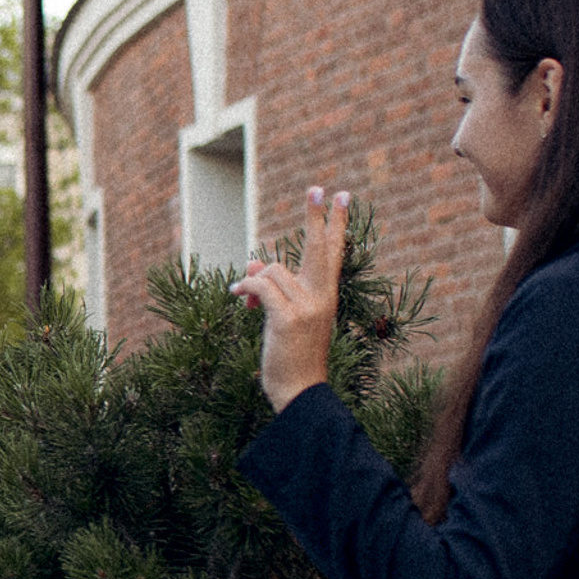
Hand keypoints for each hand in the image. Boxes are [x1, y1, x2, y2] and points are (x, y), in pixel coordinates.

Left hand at [231, 186, 347, 412]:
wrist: (299, 392)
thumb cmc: (291, 357)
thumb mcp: (281, 318)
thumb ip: (271, 288)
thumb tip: (253, 263)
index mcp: (325, 296)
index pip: (333, 252)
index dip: (335, 224)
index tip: (341, 196)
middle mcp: (321, 297)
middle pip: (318, 248)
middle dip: (316, 217)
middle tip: (318, 187)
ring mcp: (307, 307)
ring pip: (273, 271)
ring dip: (254, 283)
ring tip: (247, 303)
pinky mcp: (288, 318)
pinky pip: (260, 286)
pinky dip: (245, 288)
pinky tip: (237, 297)